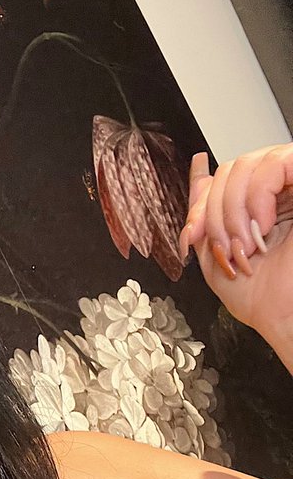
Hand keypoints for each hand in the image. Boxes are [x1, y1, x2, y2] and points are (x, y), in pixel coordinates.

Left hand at [178, 143, 292, 343]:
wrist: (287, 315)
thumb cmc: (262, 296)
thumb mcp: (216, 255)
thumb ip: (204, 217)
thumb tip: (198, 177)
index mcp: (257, 206)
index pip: (221, 179)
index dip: (201, 206)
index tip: (194, 233)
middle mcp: (277, 192)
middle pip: (230, 170)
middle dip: (215, 214)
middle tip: (226, 248)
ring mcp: (291, 187)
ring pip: (248, 164)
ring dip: (235, 211)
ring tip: (248, 244)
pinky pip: (275, 163)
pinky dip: (258, 194)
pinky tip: (265, 223)